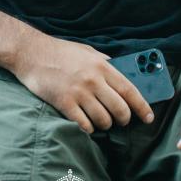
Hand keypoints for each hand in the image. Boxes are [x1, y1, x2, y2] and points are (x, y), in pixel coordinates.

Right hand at [14, 35, 153, 132]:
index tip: (149, 117)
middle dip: (124, 119)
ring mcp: (78, 93)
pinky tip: (86, 123)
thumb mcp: (87, 51)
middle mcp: (93, 80)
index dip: (142, 107)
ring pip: (103, 120)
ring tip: (100, 120)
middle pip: (119, 109)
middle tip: (121, 121)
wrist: (31, 53)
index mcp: (102, 66)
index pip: (130, 90)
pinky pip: (84, 125)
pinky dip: (88, 128)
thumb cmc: (60, 52)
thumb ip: (105, 62)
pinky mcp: (64, 103)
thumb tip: (123, 74)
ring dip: (104, 124)